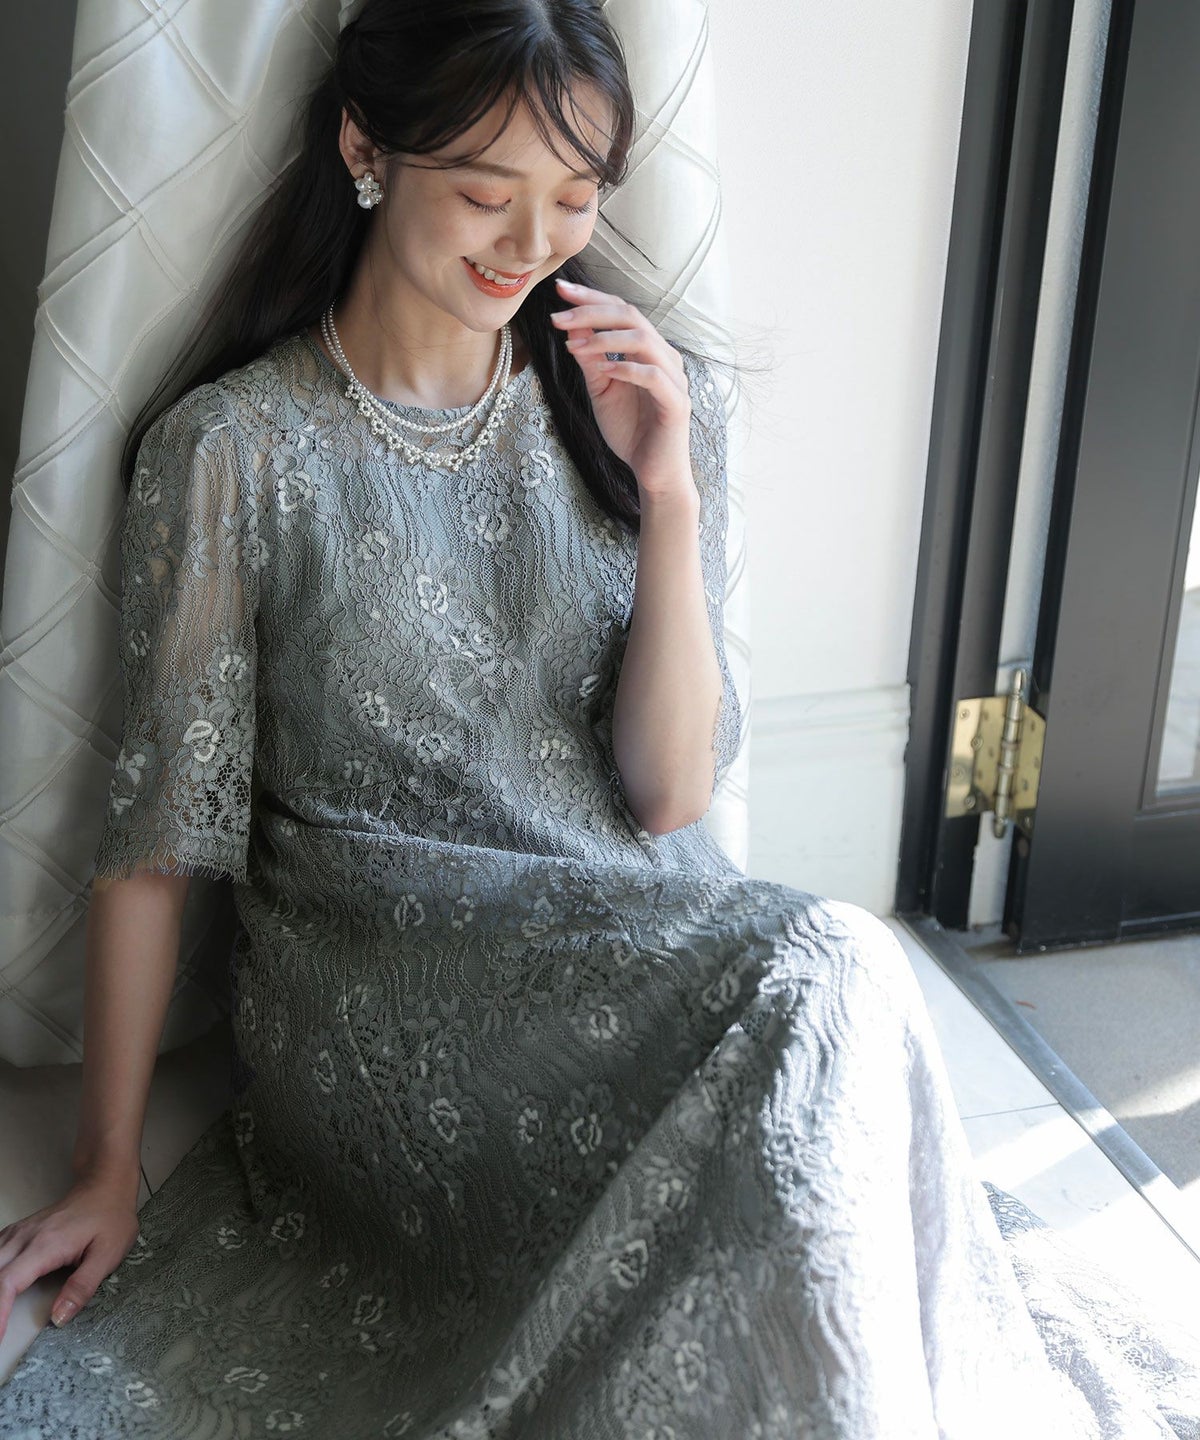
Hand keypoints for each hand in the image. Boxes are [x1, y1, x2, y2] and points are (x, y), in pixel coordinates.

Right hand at [0, 1175, 140, 1340]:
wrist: (107, 1184)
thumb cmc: (111, 1217)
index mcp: (46, 1245)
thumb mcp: (108, 1254)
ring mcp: (20, 1232)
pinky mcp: (19, 1231)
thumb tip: (59, 1318)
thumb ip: (82, 1287)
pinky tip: (0, 1288)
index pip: (8, 1282)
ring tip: (0, 1318)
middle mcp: (25, 1237)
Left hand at [550, 277, 693, 498]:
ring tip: (576, 344)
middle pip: (631, 316)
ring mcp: (674, 379)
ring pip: (644, 340)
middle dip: (592, 312)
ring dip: (606, 338)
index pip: (621, 311)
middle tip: (559, 316)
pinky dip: (628, 369)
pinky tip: (605, 371)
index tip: (559, 291)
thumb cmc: (631, 432)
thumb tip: (572, 328)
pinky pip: (654, 377)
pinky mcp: (676, 403)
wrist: (653, 473)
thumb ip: (590, 361)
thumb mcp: (601, 391)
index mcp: (648, 350)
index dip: (591, 298)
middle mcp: (664, 357)